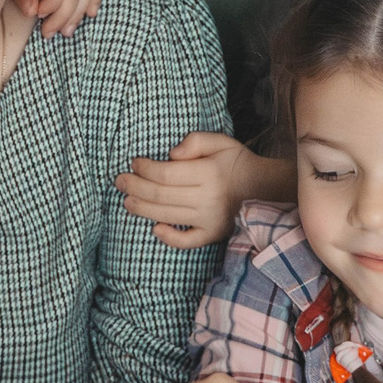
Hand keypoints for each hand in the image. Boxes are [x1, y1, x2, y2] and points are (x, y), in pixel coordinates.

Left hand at [117, 132, 281, 248]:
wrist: (263, 188)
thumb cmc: (235, 162)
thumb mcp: (220, 140)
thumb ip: (195, 140)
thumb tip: (172, 153)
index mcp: (209, 172)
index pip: (166, 173)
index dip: (144, 168)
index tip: (134, 163)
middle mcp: (208, 198)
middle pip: (160, 195)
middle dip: (135, 187)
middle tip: (119, 181)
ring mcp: (210, 219)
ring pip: (167, 216)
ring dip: (141, 209)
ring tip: (126, 201)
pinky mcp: (213, 234)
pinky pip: (187, 241)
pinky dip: (169, 238)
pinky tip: (155, 229)